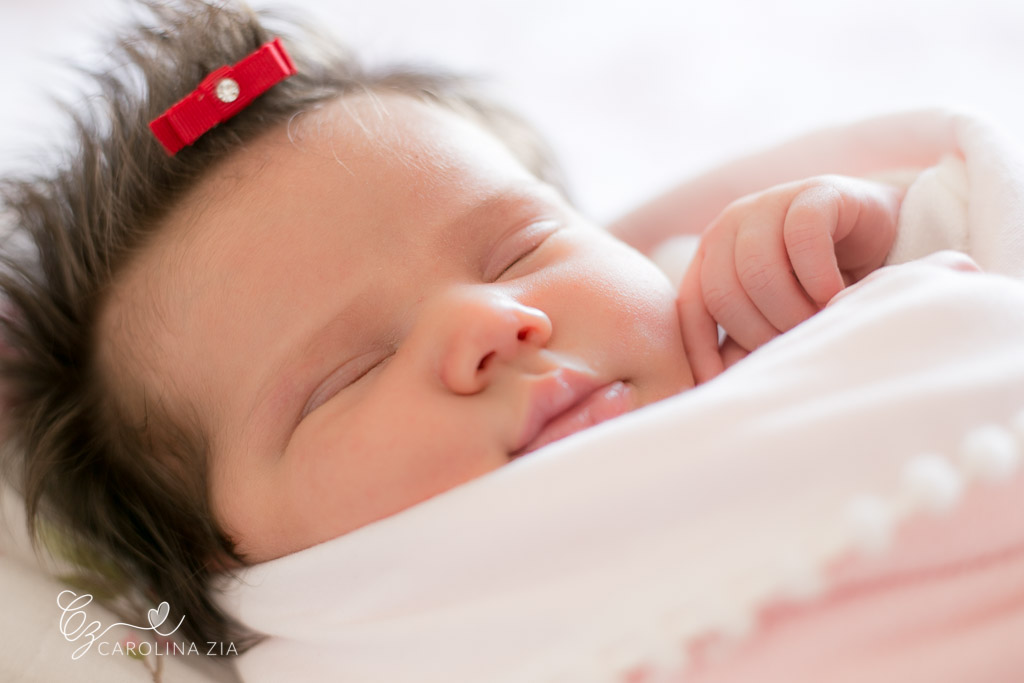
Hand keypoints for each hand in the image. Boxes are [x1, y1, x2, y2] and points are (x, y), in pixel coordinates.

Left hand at [679, 175, 904, 382]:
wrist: (882, 236)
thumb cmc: (821, 284)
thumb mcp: (776, 314)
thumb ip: (744, 341)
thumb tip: (714, 385)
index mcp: (712, 254)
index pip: (691, 306)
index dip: (701, 350)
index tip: (722, 385)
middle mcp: (730, 225)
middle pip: (723, 292)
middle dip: (759, 331)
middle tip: (793, 344)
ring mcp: (768, 203)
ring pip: (757, 268)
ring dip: (789, 308)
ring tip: (816, 321)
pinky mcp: (813, 192)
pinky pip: (801, 238)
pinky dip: (818, 276)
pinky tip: (835, 295)